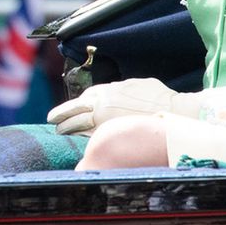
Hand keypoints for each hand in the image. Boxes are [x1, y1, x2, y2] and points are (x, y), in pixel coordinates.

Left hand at [47, 78, 201, 135]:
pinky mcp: (112, 133)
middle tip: (52, 119)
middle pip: (76, 108)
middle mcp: (104, 102)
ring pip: (79, 123)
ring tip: (59, 130)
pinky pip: (91, 136)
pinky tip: (76, 140)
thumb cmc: (160, 97)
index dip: (77, 102)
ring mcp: (107, 118)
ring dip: (67, 127)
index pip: (87, 95)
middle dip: (62, 113)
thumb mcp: (138, 84)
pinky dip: (82, 137)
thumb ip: (123, 88)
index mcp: (110, 89)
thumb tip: (116, 91)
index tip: (72, 106)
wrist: (173, 111)